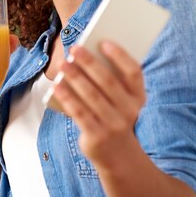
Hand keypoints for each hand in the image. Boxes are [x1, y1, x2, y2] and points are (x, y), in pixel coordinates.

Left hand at [51, 41, 145, 167]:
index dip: (120, 56)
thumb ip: (110, 80)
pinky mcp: (97, 136)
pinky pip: (79, 112)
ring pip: (92, 96)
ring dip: (76, 77)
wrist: (117, 154)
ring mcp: (114, 125)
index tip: (104, 42)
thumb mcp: (120, 100)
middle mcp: (130, 111)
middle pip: (108, 81)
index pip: (134, 73)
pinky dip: (67, 97)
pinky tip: (57, 85)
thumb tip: (87, 54)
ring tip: (63, 64)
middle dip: (90, 63)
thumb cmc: (113, 115)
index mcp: (138, 97)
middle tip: (75, 48)